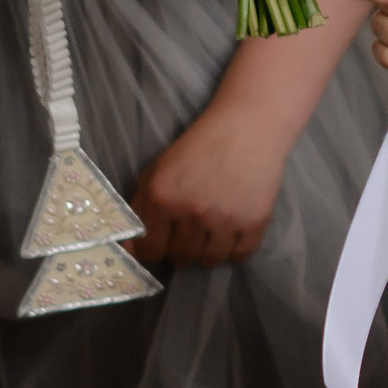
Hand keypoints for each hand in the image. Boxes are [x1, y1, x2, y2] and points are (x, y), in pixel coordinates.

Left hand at [128, 109, 288, 266]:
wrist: (246, 128)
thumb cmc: (197, 148)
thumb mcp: (157, 171)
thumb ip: (140, 208)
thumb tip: (132, 250)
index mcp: (163, 198)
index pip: (150, 251)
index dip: (154, 249)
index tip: (163, 242)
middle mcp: (192, 212)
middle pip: (182, 258)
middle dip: (182, 251)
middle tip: (190, 235)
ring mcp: (226, 219)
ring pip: (211, 260)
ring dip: (208, 252)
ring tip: (212, 234)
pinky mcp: (255, 221)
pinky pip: (241, 255)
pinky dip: (234, 250)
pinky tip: (232, 233)